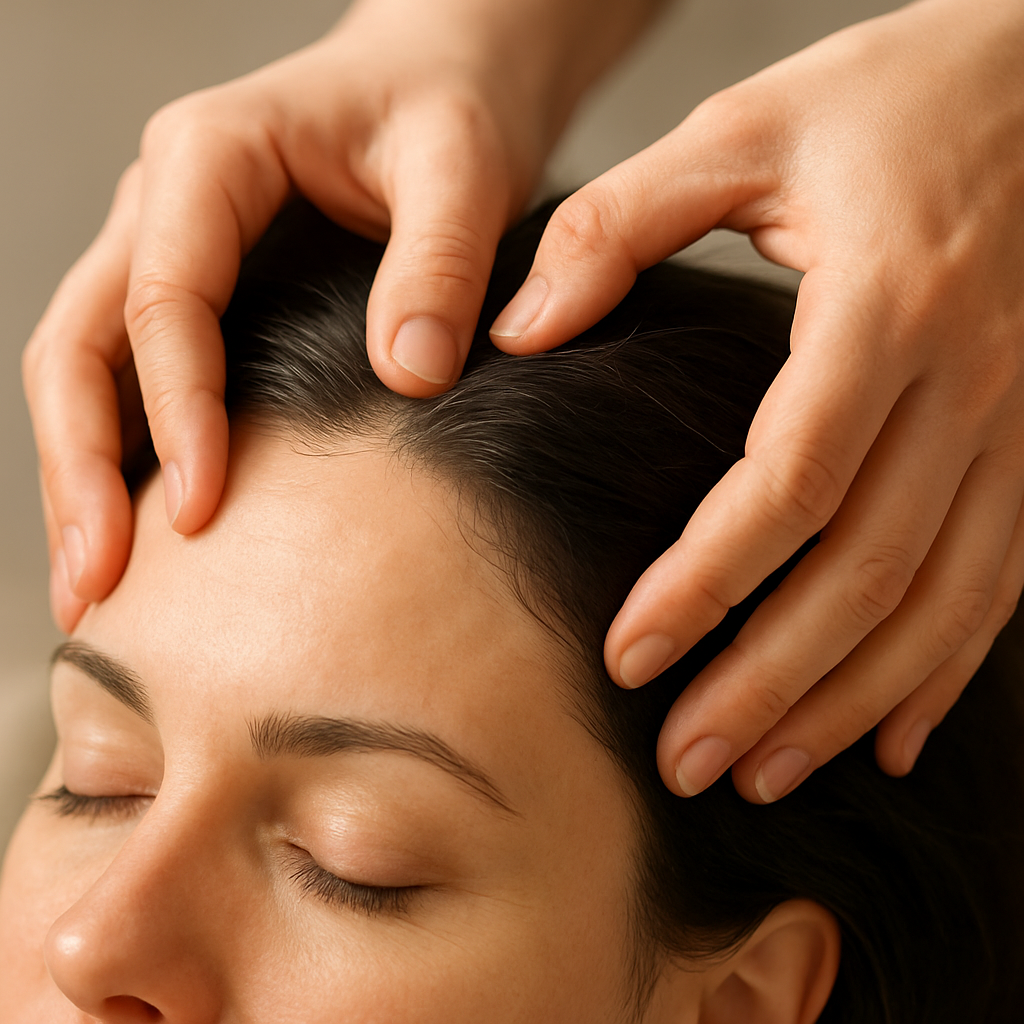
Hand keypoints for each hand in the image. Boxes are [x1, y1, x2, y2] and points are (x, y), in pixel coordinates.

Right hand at [22, 0, 660, 631]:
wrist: (442, 81)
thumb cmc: (447, 109)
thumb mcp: (462, 166)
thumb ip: (441, 260)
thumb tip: (412, 374)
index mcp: (212, 155)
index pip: (163, 298)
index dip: (175, 411)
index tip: (201, 510)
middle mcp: (166, 203)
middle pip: (82, 341)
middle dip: (81, 467)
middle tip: (97, 583)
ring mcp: (170, 248)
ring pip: (86, 366)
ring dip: (80, 476)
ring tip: (93, 586)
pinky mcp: (200, 291)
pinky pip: (131, 376)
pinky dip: (123, 455)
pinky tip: (138, 530)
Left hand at [489, 0, 1023, 800]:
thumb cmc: (888, 99)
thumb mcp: (744, 127)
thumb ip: (621, 221)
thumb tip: (519, 328)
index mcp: (885, 309)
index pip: (792, 483)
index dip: (707, 582)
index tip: (627, 654)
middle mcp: (970, 385)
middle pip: (868, 572)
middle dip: (772, 682)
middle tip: (685, 760)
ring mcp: (1020, 425)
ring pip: (942, 603)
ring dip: (851, 703)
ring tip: (763, 774)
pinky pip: (1002, 584)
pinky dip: (946, 673)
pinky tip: (890, 739)